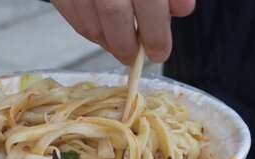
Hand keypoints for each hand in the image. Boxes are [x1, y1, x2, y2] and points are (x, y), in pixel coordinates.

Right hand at [50, 0, 194, 64]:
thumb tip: (183, 10)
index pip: (149, 1)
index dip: (156, 34)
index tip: (160, 52)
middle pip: (113, 13)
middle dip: (127, 44)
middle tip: (135, 56)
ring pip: (89, 20)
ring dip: (106, 42)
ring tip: (120, 47)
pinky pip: (71, 15)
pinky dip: (87, 30)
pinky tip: (101, 33)